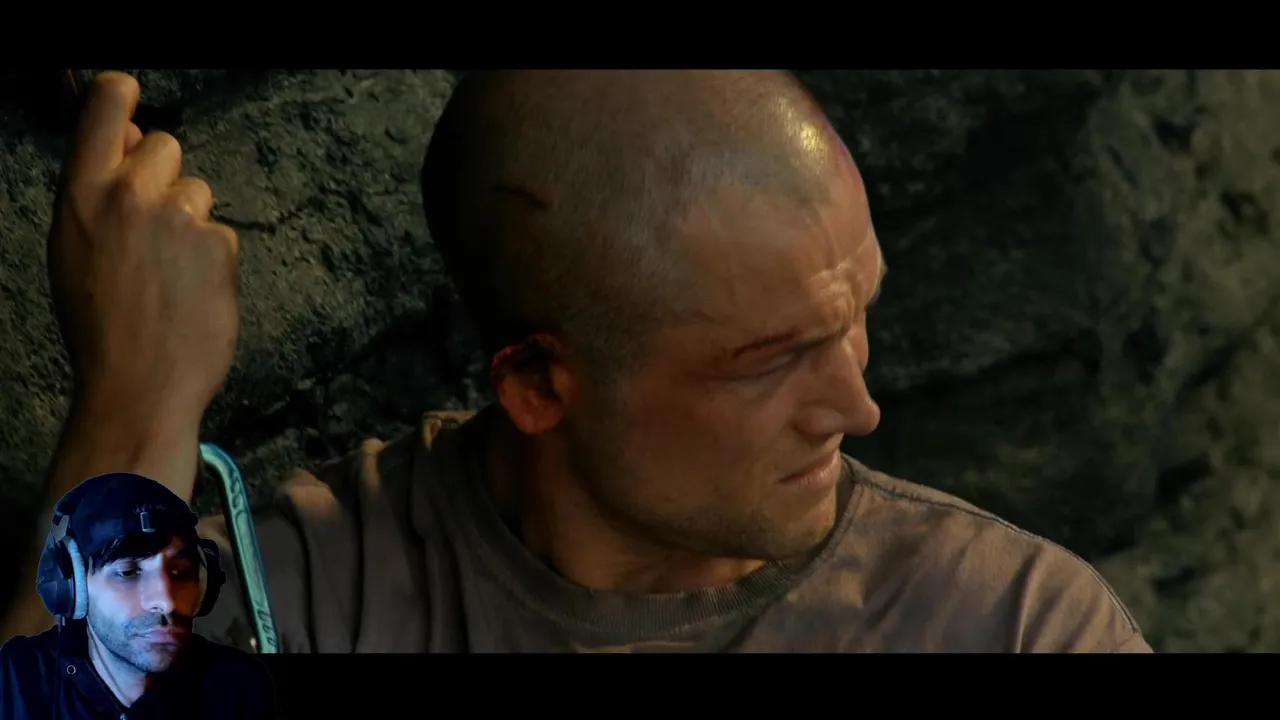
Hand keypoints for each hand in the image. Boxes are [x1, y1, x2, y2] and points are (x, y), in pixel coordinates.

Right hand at [48, 71, 238, 428]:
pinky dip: (212, 259)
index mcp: (82, 194)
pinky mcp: (220, 245)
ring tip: (168, 272)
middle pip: (168, 146)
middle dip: (166, 178)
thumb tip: (135, 144)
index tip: (127, 92)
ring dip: (191, 222)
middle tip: (153, 228)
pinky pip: (221, 234)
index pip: (108, 109)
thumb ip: (101, 193)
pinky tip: (191, 292)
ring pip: (198, 192)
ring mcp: (180, 219)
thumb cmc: (99, 324)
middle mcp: (131, 196)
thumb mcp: (75, 250)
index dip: (121, 94)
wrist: (137, 385)